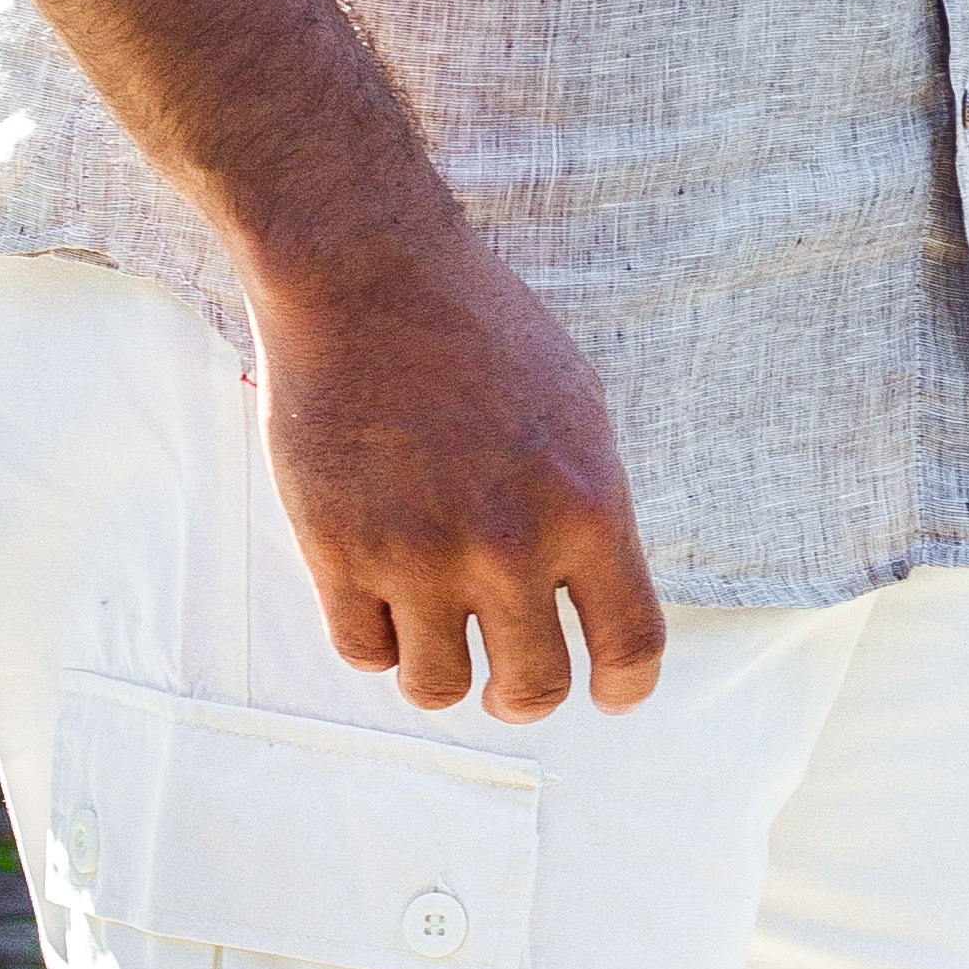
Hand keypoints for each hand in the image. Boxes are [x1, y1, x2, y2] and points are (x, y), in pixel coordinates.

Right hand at [248, 221, 667, 721]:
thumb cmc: (479, 328)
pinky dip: (376, 635)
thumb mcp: (576, 408)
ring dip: (442, 667)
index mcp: (587, 505)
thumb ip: (588, 507)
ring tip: (436, 625)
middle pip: (532, 691)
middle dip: (521, 693)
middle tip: (507, 673)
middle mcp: (510, 546)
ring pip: (439, 688)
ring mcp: (420, 556)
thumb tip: (596, 596)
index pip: (630, 646)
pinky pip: (364, 653)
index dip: (624, 686)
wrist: (366, 275)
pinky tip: (379, 590)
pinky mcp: (339, 554)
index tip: (609, 693)